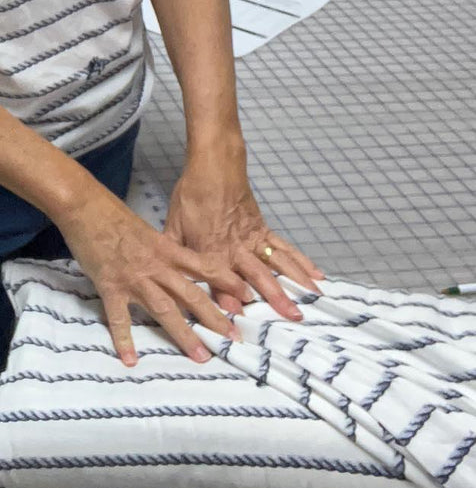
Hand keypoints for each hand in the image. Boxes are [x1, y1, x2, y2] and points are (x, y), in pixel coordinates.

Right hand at [55, 185, 252, 367]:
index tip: (248, 296)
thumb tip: (176, 267)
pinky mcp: (110, 286)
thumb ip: (163, 250)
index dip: (227, 281)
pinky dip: (124, 339)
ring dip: (184, 334)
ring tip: (201, 356)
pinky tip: (130, 360)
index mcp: (166, 249)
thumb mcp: (147, 231)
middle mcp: (156, 265)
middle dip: (214, 317)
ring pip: (164, 309)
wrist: (85, 205)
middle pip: (191, 294)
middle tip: (234, 339)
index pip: (204, 266)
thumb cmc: (114, 215)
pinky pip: (119, 317)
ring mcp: (134, 278)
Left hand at [165, 148, 324, 320]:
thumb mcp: (173, 225)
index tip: (239, 321)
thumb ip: (175, 253)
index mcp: (211, 249)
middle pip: (257, 275)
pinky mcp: (264, 230)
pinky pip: (285, 248)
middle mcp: (237, 248)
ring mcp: (254, 239)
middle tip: (291, 318)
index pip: (220, 279)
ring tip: (311, 302)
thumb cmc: (191, 197)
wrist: (214, 166)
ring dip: (295, 283)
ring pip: (278, 264)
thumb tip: (169, 275)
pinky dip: (302, 262)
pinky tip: (317, 275)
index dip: (228, 299)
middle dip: (274, 297)